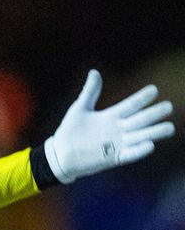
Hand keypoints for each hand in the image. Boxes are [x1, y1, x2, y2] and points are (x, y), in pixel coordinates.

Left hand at [44, 70, 173, 182]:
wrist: (60, 154)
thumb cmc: (70, 131)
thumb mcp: (80, 109)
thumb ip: (90, 92)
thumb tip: (94, 71)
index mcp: (111, 117)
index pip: (130, 105)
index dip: (141, 98)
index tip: (154, 89)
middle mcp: (118, 130)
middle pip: (139, 120)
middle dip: (153, 114)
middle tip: (169, 106)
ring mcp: (117, 144)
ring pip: (140, 137)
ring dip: (154, 133)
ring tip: (170, 127)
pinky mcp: (113, 158)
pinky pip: (129, 154)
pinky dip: (139, 151)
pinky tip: (150, 145)